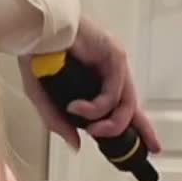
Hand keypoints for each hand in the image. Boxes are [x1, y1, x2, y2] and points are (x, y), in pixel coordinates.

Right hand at [20, 16, 161, 153]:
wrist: (33, 30)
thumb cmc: (37, 57)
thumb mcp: (44, 99)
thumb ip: (58, 122)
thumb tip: (75, 144)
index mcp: (96, 82)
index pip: (121, 109)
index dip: (136, 129)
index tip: (148, 147)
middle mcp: (109, 74)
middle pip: (132, 108)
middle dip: (140, 131)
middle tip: (135, 150)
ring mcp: (113, 65)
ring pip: (125, 105)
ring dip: (109, 124)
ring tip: (91, 130)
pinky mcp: (113, 56)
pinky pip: (113, 93)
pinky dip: (96, 107)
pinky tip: (78, 107)